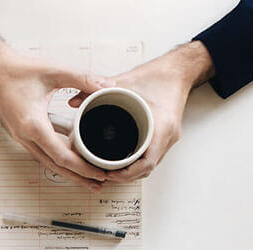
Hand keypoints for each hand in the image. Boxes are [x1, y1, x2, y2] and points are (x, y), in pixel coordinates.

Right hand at [0, 1, 109, 190]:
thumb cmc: (14, 70)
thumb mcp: (54, 72)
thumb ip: (83, 79)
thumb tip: (106, 86)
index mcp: (32, 125)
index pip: (62, 156)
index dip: (83, 168)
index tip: (99, 173)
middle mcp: (24, 135)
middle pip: (55, 166)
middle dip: (78, 177)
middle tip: (98, 184)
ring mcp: (21, 136)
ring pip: (48, 161)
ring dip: (68, 170)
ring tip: (86, 177)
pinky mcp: (21, 132)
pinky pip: (42, 151)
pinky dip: (57, 158)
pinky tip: (70, 156)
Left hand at [69, 41, 215, 181]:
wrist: (178, 70)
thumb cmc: (159, 75)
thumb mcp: (125, 82)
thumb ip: (96, 90)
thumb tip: (74, 101)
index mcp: (161, 126)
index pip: (147, 162)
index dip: (127, 173)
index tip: (110, 174)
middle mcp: (168, 135)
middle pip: (148, 169)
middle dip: (126, 176)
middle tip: (105, 174)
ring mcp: (169, 137)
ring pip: (151, 165)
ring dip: (132, 171)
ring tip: (112, 171)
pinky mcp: (166, 135)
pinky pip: (153, 155)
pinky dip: (138, 162)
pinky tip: (125, 160)